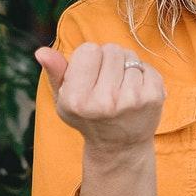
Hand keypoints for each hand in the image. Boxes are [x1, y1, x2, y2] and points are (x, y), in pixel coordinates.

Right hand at [34, 41, 165, 154]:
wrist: (119, 146)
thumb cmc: (88, 117)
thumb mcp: (64, 99)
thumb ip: (55, 73)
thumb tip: (42, 52)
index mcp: (77, 100)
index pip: (88, 49)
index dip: (88, 59)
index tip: (88, 77)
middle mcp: (105, 101)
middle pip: (110, 49)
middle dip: (108, 61)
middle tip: (106, 83)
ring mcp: (132, 99)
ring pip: (130, 56)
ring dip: (125, 67)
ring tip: (120, 89)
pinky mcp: (154, 97)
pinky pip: (147, 66)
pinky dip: (142, 75)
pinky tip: (135, 93)